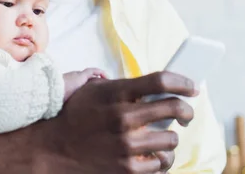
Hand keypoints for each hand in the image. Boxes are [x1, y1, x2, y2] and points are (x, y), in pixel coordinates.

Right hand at [36, 71, 196, 173]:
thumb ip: (123, 86)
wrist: (53, 149)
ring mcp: (127, 146)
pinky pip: (161, 164)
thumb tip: (155, 85)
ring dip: (171, 138)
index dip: (182, 82)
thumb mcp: (94, 91)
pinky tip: (154, 155)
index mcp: (116, 93)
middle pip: (174, 108)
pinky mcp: (127, 169)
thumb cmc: (75, 116)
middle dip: (187, 110)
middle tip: (187, 113)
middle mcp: (123, 117)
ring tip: (164, 138)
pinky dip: (160, 160)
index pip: (160, 80)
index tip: (192, 86)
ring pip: (171, 140)